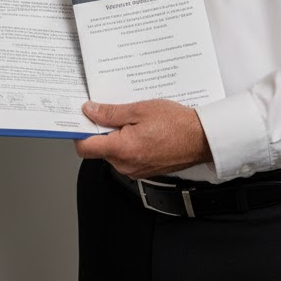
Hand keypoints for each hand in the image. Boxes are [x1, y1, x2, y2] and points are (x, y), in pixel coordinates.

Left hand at [74, 99, 211, 178]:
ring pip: (112, 152)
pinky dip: (126, 142)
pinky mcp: (143, 170)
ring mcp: (135, 170)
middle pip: (98, 148)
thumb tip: (89, 111)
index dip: (79, 131)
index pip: (85, 147)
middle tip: (109, 109)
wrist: (201, 139)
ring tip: (130, 118)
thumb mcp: (139, 109)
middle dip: (100, 129)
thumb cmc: (175, 123)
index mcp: (122, 149)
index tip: (80, 118)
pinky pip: (126, 156)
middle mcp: (125, 165)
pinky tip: (139, 128)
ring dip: (115, 135)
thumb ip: (111, 113)